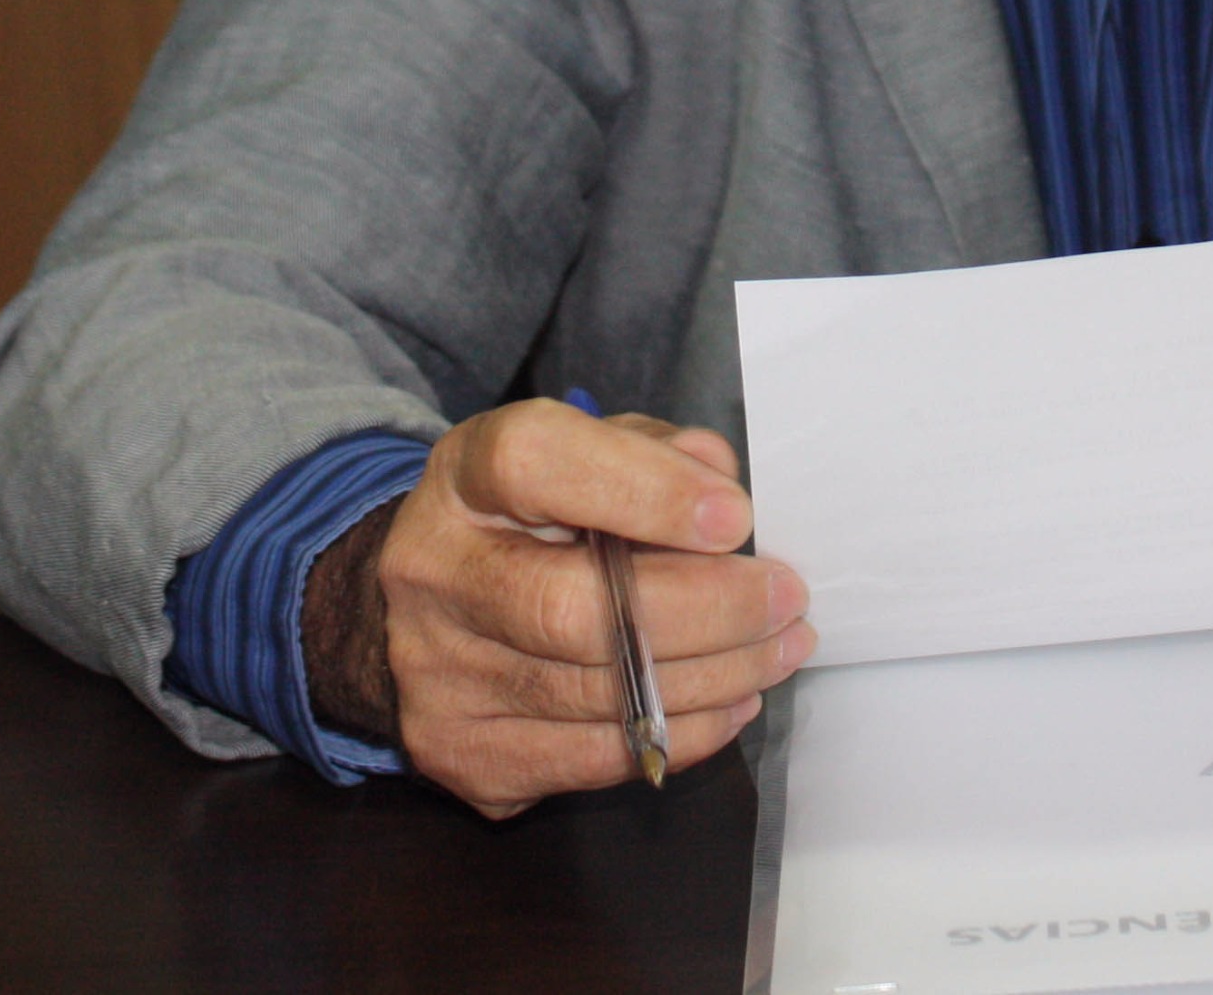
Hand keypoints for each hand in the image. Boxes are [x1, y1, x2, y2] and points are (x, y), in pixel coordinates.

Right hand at [304, 398, 814, 816]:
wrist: (426, 608)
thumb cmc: (532, 519)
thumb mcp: (585, 452)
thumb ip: (652, 452)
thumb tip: (718, 482)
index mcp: (464, 476)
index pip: (538, 465)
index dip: (644, 490)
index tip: (736, 518)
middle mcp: (434, 572)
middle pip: (572, 608)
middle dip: (707, 610)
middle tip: (786, 598)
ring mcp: (439, 673)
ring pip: (595, 695)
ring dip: (716, 677)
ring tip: (779, 649)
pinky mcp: (460, 752)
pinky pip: (592, 759)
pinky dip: (681, 735)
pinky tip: (730, 703)